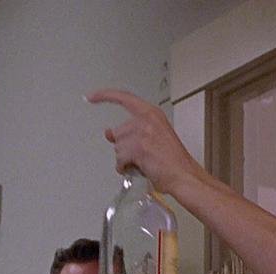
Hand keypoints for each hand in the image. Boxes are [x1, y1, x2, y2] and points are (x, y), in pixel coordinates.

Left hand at [86, 89, 206, 195]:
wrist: (184, 175)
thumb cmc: (172, 161)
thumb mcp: (151, 139)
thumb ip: (130, 132)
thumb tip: (109, 133)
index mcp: (152, 113)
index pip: (123, 98)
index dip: (104, 96)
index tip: (91, 97)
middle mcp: (147, 119)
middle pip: (118, 132)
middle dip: (124, 148)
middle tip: (142, 156)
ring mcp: (142, 132)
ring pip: (118, 147)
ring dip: (126, 159)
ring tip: (144, 163)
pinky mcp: (139, 147)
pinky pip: (120, 159)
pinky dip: (125, 168)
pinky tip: (139, 169)